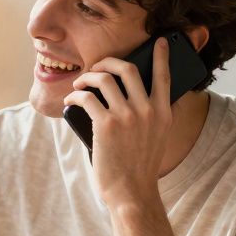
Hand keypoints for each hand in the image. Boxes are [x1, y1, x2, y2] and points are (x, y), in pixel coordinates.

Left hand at [64, 36, 173, 208]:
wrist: (132, 194)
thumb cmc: (139, 168)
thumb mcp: (155, 139)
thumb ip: (149, 117)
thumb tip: (126, 96)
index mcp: (163, 113)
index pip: (164, 76)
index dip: (161, 56)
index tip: (159, 42)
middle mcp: (147, 110)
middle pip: (128, 69)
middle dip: (108, 62)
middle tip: (98, 68)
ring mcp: (127, 116)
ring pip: (105, 79)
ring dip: (88, 77)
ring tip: (80, 83)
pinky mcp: (106, 125)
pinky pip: (87, 98)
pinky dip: (76, 95)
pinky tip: (71, 99)